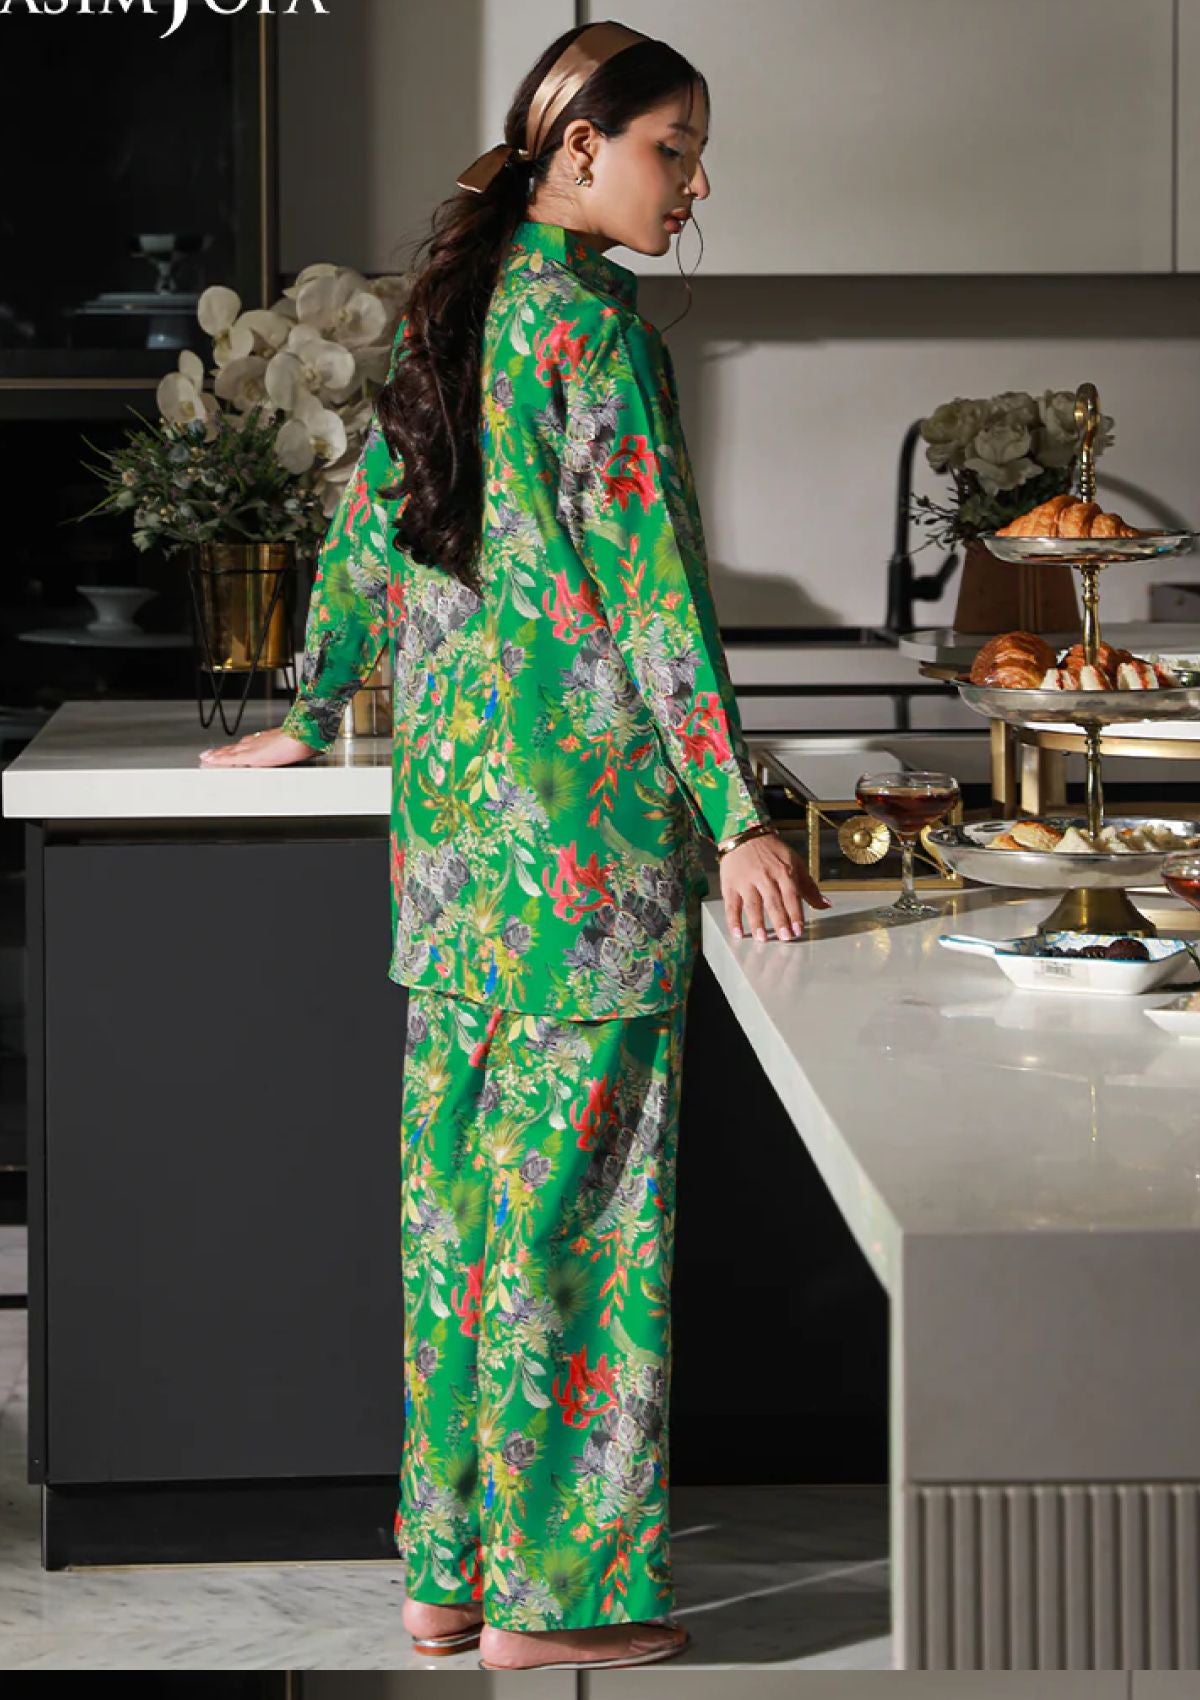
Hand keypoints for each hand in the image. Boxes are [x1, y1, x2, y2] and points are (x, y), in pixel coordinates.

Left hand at [198, 727, 320, 766]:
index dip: (235, 749)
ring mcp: (252, 748)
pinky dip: (218, 759)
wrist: (303, 735)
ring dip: (216, 755)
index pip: (246, 745)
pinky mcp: (250, 756)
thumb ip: (287, 749)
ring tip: (205, 759)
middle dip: (222, 752)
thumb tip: (291, 752)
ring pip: (229, 752)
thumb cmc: (302, 740)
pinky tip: (209, 760)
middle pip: (234, 748)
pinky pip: (230, 758)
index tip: (227, 751)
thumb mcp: (293, 746)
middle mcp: (256, 742)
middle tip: (208, 755)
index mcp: (265, 740)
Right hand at [720, 830, 831, 940]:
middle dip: (780, 920)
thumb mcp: (795, 864)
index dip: (795, 914)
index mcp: (784, 872)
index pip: (791, 896)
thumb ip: (809, 887)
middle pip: (773, 902)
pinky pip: (731, 905)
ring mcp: (746, 882)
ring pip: (752, 904)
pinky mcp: (730, 885)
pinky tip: (738, 933)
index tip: (798, 930)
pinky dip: (733, 920)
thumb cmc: (772, 852)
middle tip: (785, 937)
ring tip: (763, 938)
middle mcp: (765, 877)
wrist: (744, 835)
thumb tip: (826, 905)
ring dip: (757, 922)